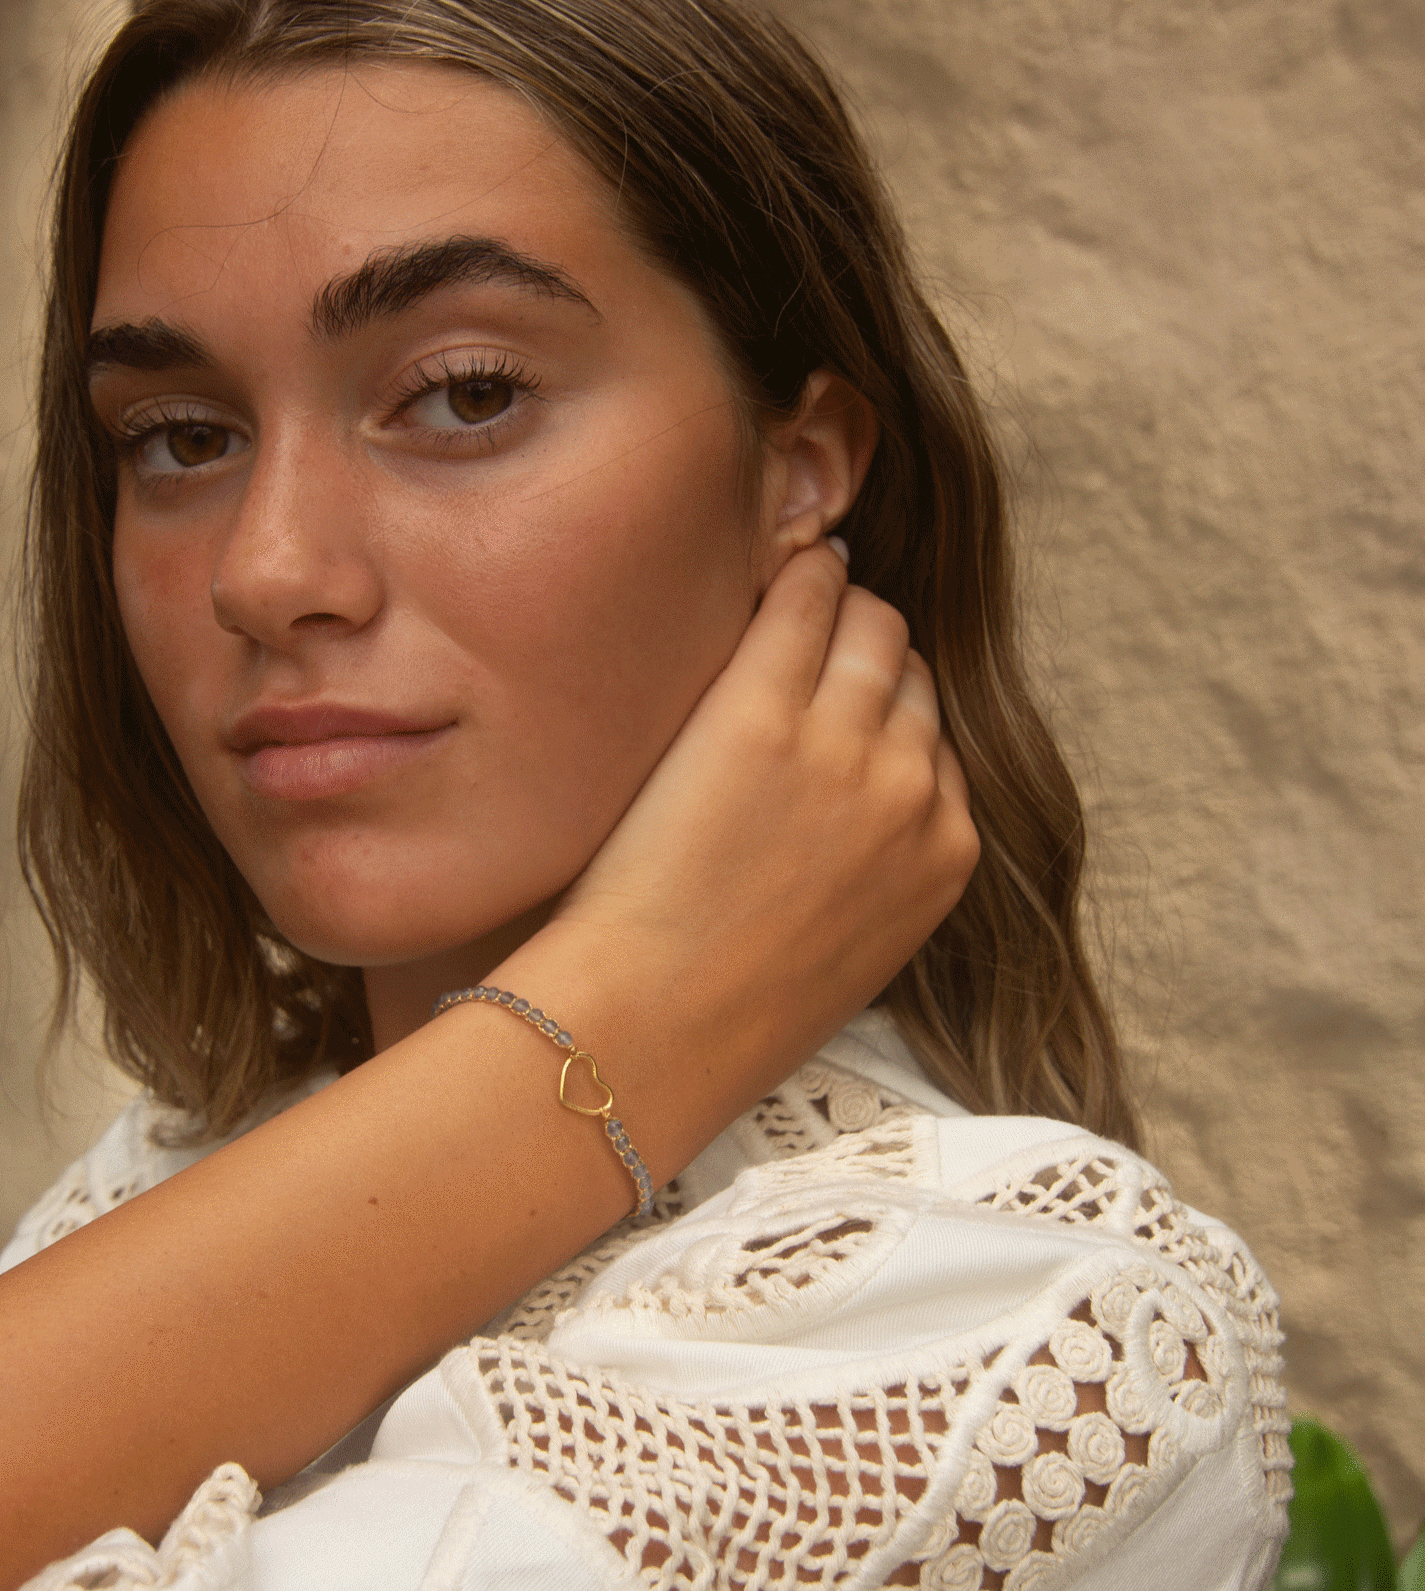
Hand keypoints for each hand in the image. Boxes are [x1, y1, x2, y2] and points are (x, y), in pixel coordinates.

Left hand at [507, 539, 977, 1164]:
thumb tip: (851, 809)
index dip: (885, 705)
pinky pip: (804, 600)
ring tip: (788, 598)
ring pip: (870, 626)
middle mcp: (913, 789)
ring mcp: (845, 746)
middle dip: (866, 649)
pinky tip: (771, 568)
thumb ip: (874, 866)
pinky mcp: (762, 712)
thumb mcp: (848, 945)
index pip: (934, 732)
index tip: (842, 692)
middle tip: (810, 640)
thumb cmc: (726, 1005)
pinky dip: (796, 578)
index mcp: (945, 852)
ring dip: (833, 606)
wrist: (651, 1028)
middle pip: (910, 669)